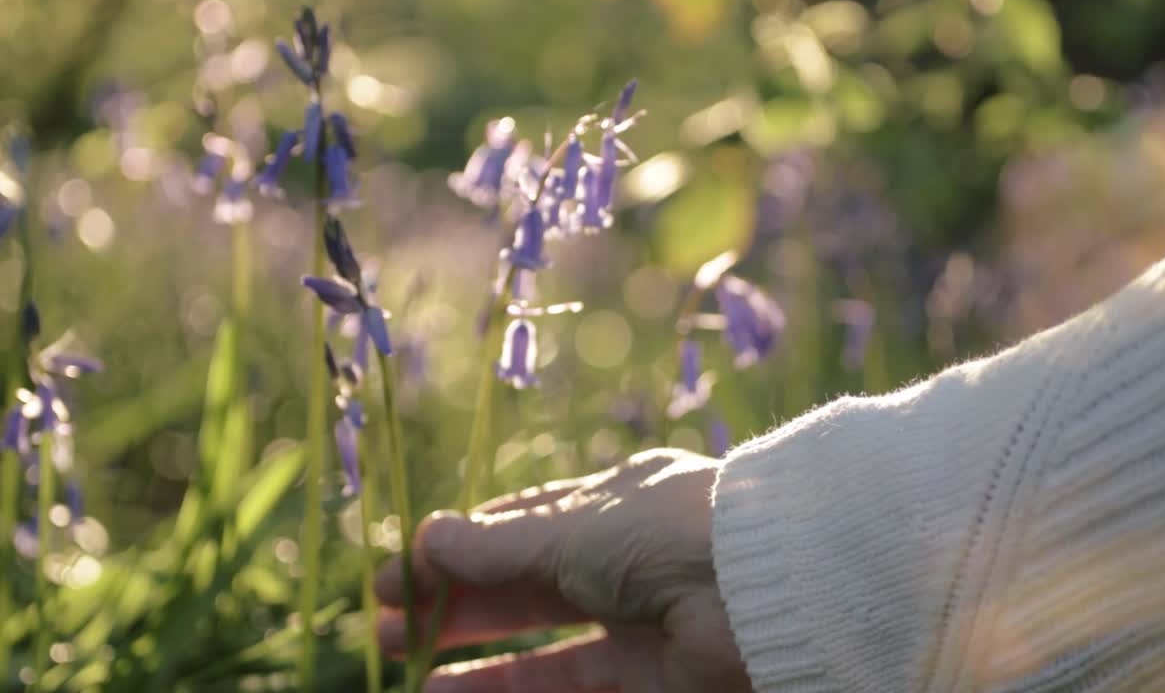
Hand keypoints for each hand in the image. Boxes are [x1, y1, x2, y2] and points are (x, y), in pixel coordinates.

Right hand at [374, 449, 752, 691]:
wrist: (765, 584)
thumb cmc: (665, 530)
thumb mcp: (570, 529)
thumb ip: (497, 546)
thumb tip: (427, 539)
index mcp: (611, 502)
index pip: (523, 523)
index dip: (459, 546)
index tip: (401, 571)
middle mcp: (624, 558)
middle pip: (524, 585)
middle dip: (455, 603)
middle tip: (387, 623)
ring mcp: (638, 621)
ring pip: (543, 646)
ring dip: (475, 658)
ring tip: (407, 669)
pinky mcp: (653, 678)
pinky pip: (571, 689)